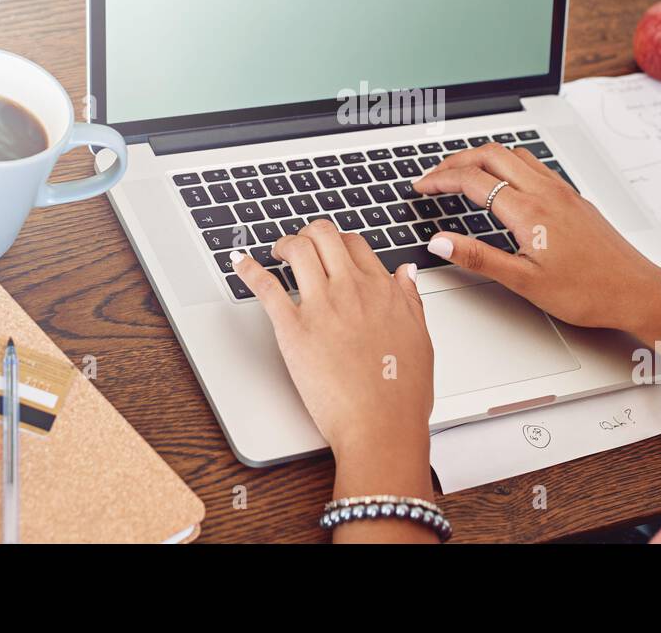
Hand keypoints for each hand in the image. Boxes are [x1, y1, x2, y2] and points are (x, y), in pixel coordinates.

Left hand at [229, 218, 433, 474]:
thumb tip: (405, 272)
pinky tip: (241, 263)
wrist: (381, 426)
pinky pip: (266, 287)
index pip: (355, 244)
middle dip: (309, 233)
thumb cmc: (401, 394)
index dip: (338, 241)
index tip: (330, 249)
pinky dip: (249, 270)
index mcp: (382, 291)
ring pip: (298, 249)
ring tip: (277, 253)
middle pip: (324, 235)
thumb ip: (410, 300)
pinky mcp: (293, 329)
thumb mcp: (420, 338)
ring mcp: (321, 306)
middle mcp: (351, 290)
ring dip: (283, 244)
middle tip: (300, 245)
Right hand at [413, 143, 660, 331]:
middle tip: (433, 175)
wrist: (637, 290)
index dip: (440, 180)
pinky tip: (503, 183)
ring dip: (482, 157)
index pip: (473, 180)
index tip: (421, 187)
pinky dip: (506, 164)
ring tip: (462, 173)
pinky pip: (533, 165)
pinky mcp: (573, 197)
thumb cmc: (589, 292)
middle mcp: (546, 192)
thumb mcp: (524, 282)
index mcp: (529, 211)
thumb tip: (440, 242)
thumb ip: (478, 258)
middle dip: (456, 160)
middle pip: (491, 154)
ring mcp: (562, 191)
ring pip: (514, 155)